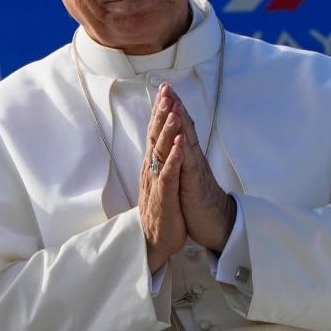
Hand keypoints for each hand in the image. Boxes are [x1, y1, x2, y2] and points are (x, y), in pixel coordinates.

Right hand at [139, 85, 186, 272]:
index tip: (165, 89)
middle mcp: (151, 170)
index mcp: (153, 165)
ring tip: (173, 110)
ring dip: (167, 130)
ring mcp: (156, 182)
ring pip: (160, 151)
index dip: (159, 111)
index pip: (155, 133)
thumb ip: (161, 161)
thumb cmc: (163, 210)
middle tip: (166, 90)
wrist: (156, 241)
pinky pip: (168, 174)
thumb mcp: (161, 181)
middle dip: (161, 112)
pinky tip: (179, 145)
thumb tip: (162, 141)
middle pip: (155, 136)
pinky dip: (173, 158)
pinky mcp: (164, 196)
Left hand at [169, 87, 236, 253]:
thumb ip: (182, 158)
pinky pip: (189, 166)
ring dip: (181, 122)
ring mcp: (195, 171)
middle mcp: (193, 159)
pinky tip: (181, 138)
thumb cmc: (200, 201)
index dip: (171, 109)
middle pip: (184, 128)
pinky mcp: (195, 186)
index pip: (179, 128)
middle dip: (175, 106)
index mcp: (187, 157)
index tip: (164, 90)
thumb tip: (178, 142)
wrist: (217, 223)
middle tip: (168, 86)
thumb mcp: (187, 175)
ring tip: (174, 103)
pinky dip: (185, 152)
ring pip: (187, 141)